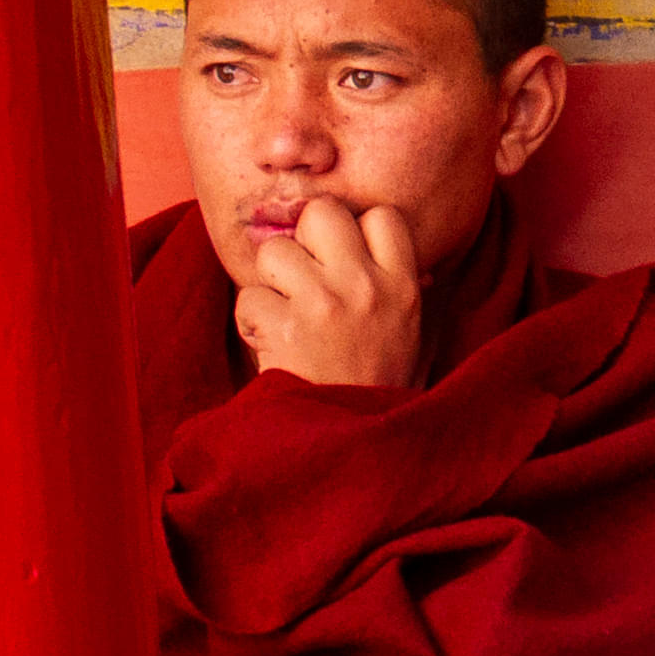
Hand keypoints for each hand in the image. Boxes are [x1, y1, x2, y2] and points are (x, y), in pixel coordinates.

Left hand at [233, 199, 423, 391]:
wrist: (353, 441)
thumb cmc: (372, 381)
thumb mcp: (406, 327)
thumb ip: (392, 280)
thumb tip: (371, 235)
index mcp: (402, 283)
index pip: (380, 215)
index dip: (353, 230)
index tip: (342, 261)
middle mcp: (366, 285)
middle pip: (320, 214)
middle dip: (301, 240)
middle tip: (301, 280)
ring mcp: (325, 303)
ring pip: (274, 251)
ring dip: (268, 283)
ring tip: (285, 316)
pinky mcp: (285, 327)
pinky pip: (247, 296)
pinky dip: (250, 320)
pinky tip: (270, 343)